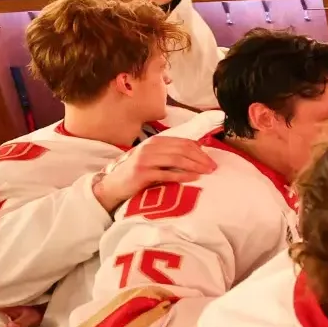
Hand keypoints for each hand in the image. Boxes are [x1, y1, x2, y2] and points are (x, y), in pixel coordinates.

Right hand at [93, 137, 216, 210]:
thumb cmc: (138, 173)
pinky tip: (193, 178)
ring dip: (195, 166)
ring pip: (176, 160)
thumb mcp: (154, 159)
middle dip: (201, 159)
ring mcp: (145, 159)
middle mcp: (150, 147)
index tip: (211, 160)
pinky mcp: (142, 173)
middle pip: (182, 150)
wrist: (114, 185)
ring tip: (207, 172)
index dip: (200, 151)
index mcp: (156, 142)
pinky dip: (182, 175)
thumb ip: (171, 154)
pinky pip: (167, 173)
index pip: (183, 142)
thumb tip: (198, 151)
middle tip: (213, 168)